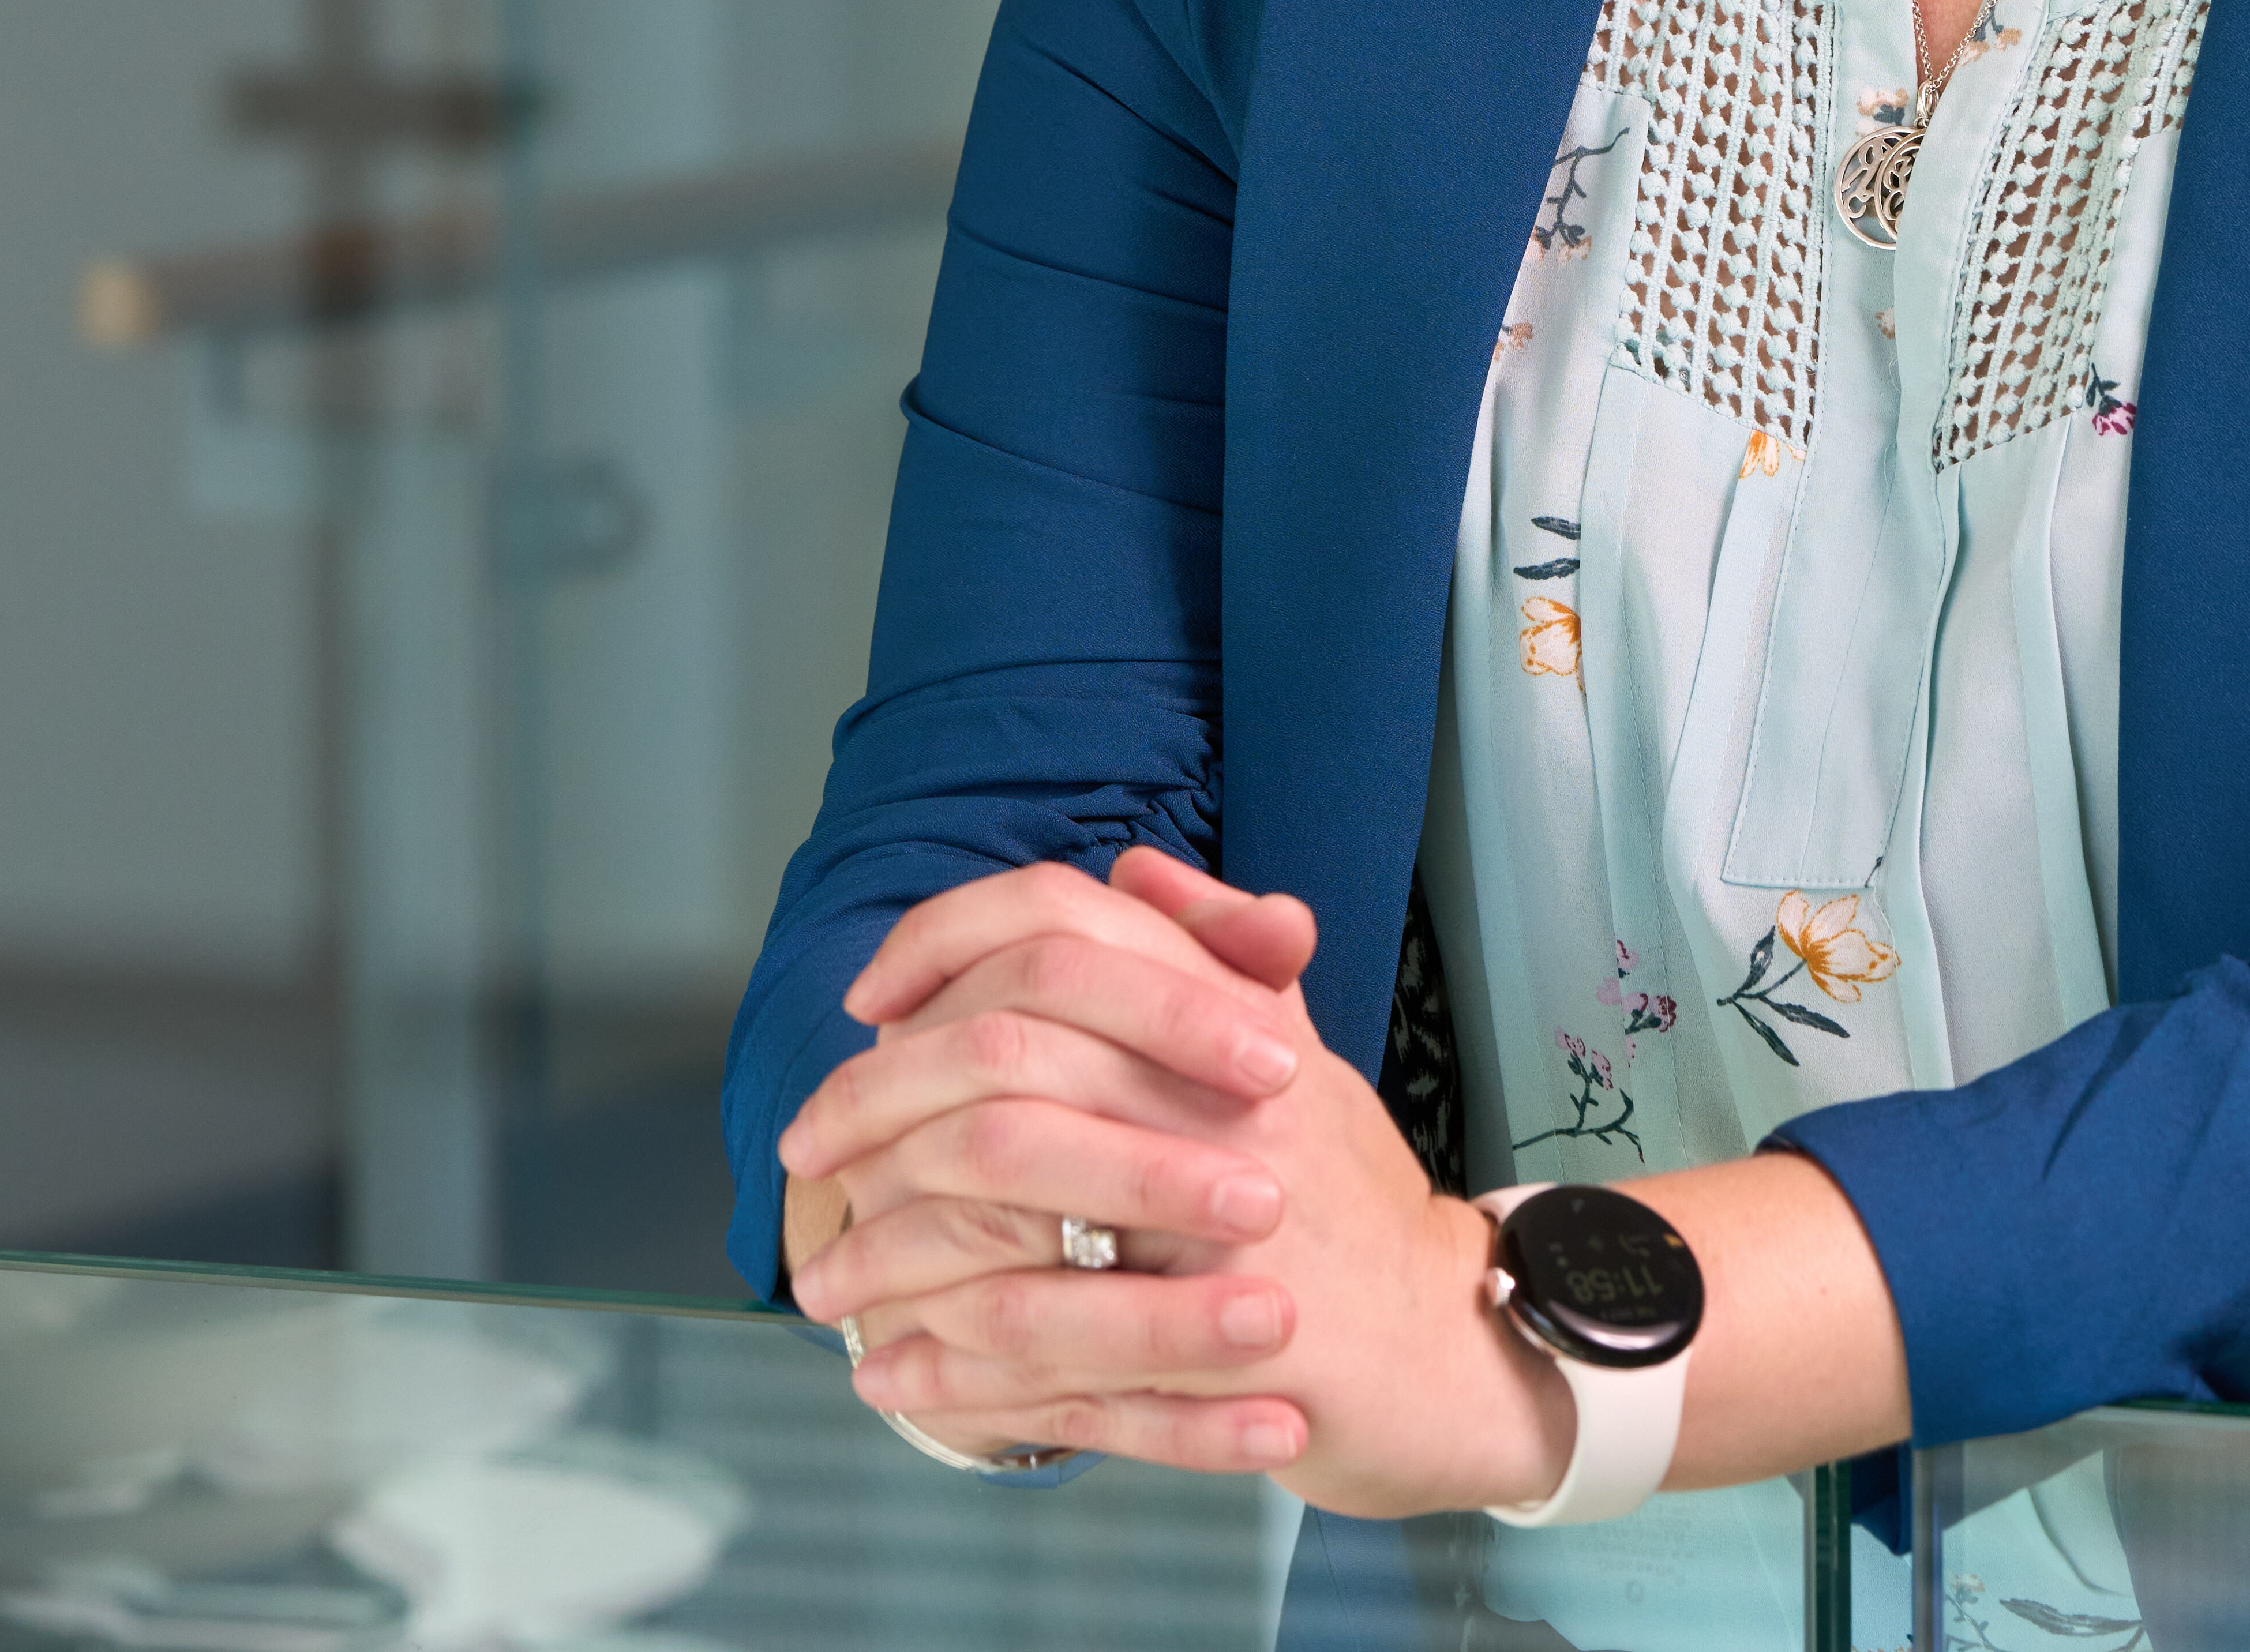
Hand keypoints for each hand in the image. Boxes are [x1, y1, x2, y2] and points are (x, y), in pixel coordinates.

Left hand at [788, 850, 1572, 1509]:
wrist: (1443, 1334)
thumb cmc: (1346, 1192)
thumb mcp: (1294, 1049)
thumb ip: (1217, 956)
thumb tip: (1136, 869)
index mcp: (1233, 1015)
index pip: (1064, 922)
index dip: (946, 940)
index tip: (870, 999)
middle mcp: (1227, 1098)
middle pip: (1006, 1052)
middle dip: (877, 1101)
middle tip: (806, 1149)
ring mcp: (1229, 1218)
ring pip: (1007, 1201)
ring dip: (890, 1250)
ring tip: (823, 1285)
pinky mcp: (1227, 1341)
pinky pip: (1052, 1353)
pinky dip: (952, 1373)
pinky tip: (894, 1379)